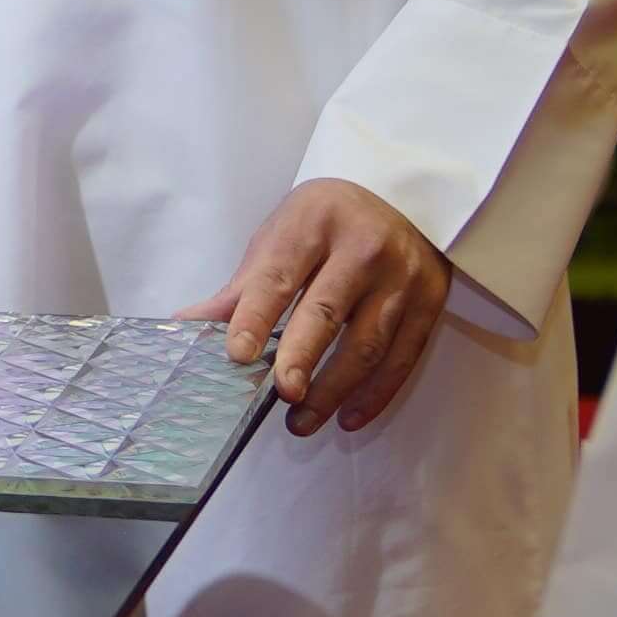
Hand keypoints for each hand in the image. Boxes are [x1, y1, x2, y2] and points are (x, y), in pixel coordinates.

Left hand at [205, 177, 450, 436]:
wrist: (400, 196)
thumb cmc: (327, 222)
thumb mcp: (281, 237)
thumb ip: (241, 288)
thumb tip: (187, 327)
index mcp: (315, 222)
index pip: (279, 276)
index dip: (255, 317)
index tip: (237, 354)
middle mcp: (364, 247)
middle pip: (327, 310)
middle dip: (302, 356)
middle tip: (282, 394)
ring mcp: (403, 277)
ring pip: (368, 343)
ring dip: (334, 389)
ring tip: (301, 420)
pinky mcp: (430, 303)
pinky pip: (402, 357)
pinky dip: (375, 393)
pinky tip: (348, 416)